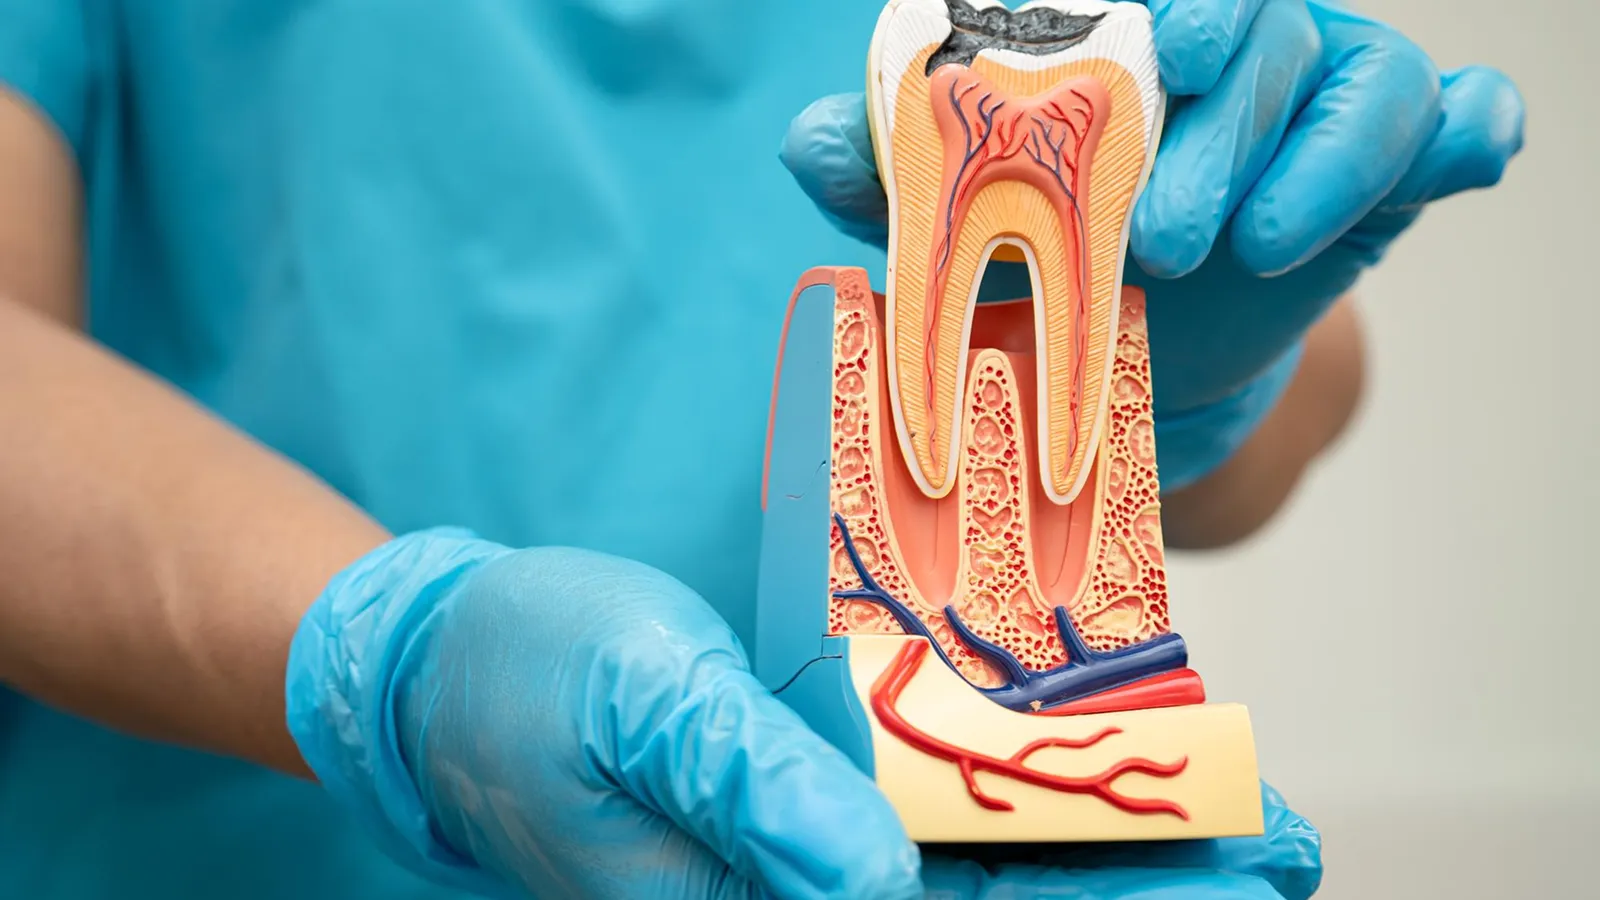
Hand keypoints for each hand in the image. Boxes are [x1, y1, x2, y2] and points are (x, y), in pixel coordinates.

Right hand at [286, 530, 1320, 898]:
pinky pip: (941, 801)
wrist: (452, 666)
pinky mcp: (815, 793)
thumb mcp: (633, 710)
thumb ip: (750, 791)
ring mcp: (818, 846)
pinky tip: (1104, 752)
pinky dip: (1032, 785)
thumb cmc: (526, 684)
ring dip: (1116, 843)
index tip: (1244, 875)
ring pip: (991, 865)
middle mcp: (807, 891)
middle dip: (1152, 887)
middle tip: (1289, 847)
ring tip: (1244, 813)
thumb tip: (876, 880)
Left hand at [781, 0, 1523, 486]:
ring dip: (1318, 164)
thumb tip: (804, 143)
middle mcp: (1237, 48)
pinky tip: (1458, 160)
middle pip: (1260, 34)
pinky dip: (1466, 133)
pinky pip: (1456, 120)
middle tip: (1159, 228)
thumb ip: (892, 175)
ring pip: (1362, 83)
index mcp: (1134, 38)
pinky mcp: (1400, 160)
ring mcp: (1326, 96)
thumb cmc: (1055, 262)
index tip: (1157, 40)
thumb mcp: (962, 228)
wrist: (1151, 349)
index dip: (1162, 6)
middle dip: (1217, 125)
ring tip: (1253, 250)